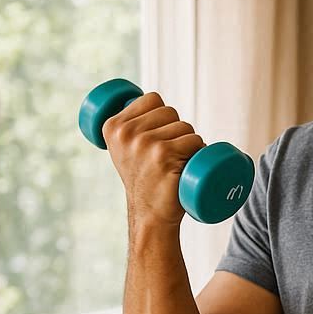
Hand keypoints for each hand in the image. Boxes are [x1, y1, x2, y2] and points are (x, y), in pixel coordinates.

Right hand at [101, 91, 204, 228]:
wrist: (150, 215)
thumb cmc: (144, 180)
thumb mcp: (125, 149)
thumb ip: (130, 125)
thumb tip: (146, 101)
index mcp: (113, 126)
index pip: (152, 98)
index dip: (164, 115)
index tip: (160, 136)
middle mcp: (126, 133)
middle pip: (171, 112)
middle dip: (177, 130)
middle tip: (170, 155)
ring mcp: (144, 143)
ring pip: (186, 127)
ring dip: (190, 143)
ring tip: (178, 162)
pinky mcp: (164, 155)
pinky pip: (195, 141)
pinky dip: (200, 151)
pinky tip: (189, 166)